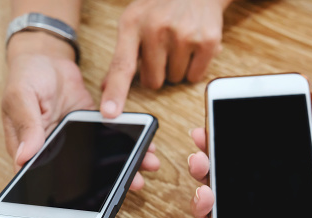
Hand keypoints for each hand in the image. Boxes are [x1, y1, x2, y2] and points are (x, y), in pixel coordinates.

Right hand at [2, 32, 158, 189]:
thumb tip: (25, 157)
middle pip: (80, 175)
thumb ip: (26, 127)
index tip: (92, 201)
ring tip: (145, 168)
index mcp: (30, 150)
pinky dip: (128, 144)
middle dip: (108, 183)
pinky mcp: (92, 127)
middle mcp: (54, 150)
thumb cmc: (26, 76)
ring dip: (124, 165)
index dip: (67, 195)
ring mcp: (75, 140)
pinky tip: (146, 147)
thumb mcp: (20, 98)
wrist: (46, 56)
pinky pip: (110, 139)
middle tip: (132, 184)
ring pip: (99, 160)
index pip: (45, 180)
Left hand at [100, 0, 229, 117]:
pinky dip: (194, 67)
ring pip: (174, 80)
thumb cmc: (161, 6)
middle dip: (158, 72)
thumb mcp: (134, 19)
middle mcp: (156, 28)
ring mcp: (183, 35)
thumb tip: (104, 87)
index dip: (115, 92)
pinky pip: (194, 76)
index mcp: (132, 24)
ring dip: (176, 68)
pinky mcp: (207, 41)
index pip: (121, 66)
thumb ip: (121, 55)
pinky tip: (193, 45)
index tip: (109, 113)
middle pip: (153, 82)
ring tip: (179, 43)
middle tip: (163, 50)